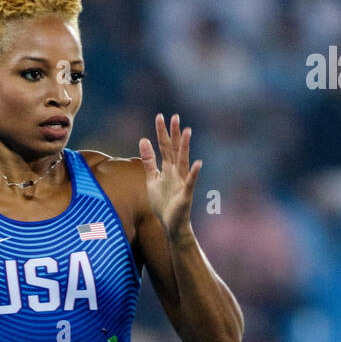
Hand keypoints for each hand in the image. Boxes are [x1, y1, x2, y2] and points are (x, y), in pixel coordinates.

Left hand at [138, 113, 201, 239]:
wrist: (171, 225)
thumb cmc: (163, 203)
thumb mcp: (152, 179)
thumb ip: (148, 160)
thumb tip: (143, 139)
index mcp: (167, 168)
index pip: (164, 147)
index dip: (161, 133)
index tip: (160, 116)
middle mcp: (176, 172)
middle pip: (175, 150)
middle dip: (174, 134)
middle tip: (175, 117)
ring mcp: (182, 182)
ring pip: (183, 162)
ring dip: (185, 147)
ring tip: (187, 132)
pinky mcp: (185, 195)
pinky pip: (190, 182)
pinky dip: (193, 173)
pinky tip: (197, 163)